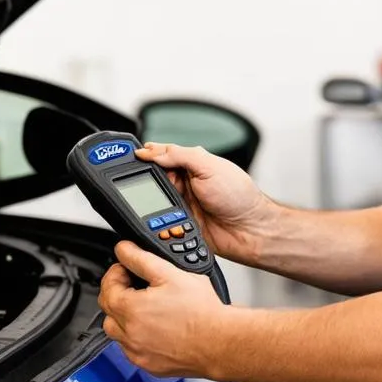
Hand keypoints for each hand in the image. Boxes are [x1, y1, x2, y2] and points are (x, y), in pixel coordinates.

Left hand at [99, 241, 229, 377]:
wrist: (220, 342)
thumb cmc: (201, 312)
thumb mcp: (170, 273)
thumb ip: (141, 258)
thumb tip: (124, 249)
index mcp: (131, 309)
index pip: (107, 287)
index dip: (116, 272)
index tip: (127, 268)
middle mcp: (129, 334)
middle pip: (108, 309)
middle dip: (118, 293)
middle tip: (136, 285)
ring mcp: (137, 352)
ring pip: (117, 332)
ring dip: (124, 317)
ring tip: (146, 307)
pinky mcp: (148, 365)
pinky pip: (131, 350)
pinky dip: (137, 337)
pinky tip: (155, 328)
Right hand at [134, 142, 267, 263]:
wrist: (250, 230)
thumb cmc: (239, 196)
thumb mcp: (209, 166)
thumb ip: (179, 155)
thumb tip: (152, 152)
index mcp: (192, 164)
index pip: (162, 155)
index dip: (147, 156)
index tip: (132, 157)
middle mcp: (186, 183)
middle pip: (153, 180)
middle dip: (147, 183)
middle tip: (142, 186)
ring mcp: (182, 205)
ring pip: (154, 202)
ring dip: (152, 205)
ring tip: (156, 205)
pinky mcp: (180, 225)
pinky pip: (160, 224)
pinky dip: (156, 223)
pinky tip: (157, 222)